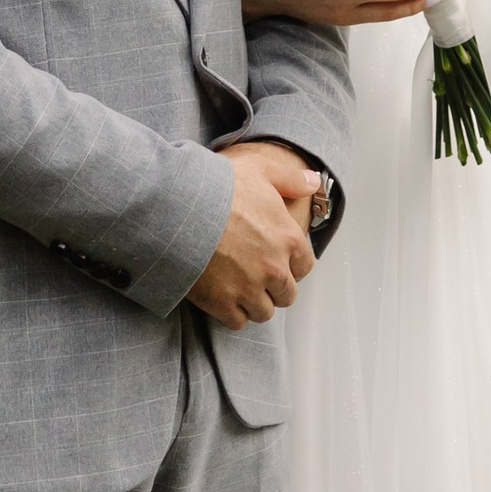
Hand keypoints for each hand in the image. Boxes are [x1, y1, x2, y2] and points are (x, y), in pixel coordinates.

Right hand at [188, 140, 322, 330]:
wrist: (177, 209)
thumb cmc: (217, 187)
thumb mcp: (259, 170)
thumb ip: (290, 178)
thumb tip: (312, 181)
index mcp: (288, 238)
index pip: (304, 266)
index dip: (292, 265)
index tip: (279, 261)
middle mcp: (274, 268)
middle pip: (286, 294)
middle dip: (275, 288)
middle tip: (258, 277)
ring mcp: (249, 289)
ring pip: (264, 312)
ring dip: (255, 303)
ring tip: (240, 289)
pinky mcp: (222, 303)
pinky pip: (237, 321)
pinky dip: (232, 313)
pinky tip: (223, 298)